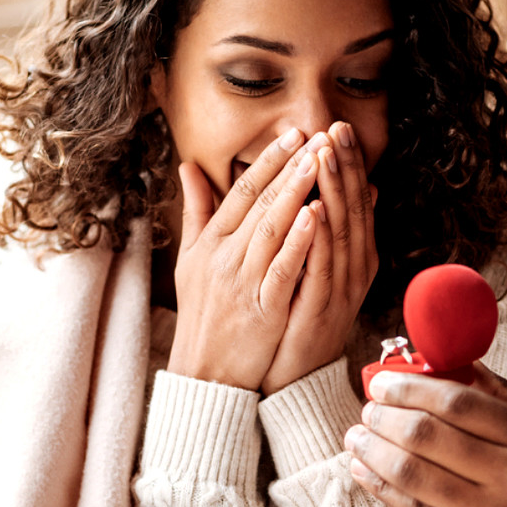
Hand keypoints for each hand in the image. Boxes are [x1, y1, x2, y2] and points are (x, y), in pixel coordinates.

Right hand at [165, 128, 320, 389]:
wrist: (205, 372)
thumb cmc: (202, 313)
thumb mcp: (191, 259)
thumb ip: (196, 211)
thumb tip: (188, 165)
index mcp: (210, 243)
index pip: (240, 192)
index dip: (267, 161)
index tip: (292, 134)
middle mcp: (223, 257)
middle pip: (258, 204)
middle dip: (288, 167)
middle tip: (314, 136)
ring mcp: (242, 282)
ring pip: (271, 229)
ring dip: (296, 193)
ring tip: (318, 162)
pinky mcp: (262, 308)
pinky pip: (283, 268)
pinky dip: (299, 240)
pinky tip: (317, 215)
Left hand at [261, 121, 378, 393]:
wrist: (295, 378)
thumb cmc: (299, 318)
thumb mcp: (317, 268)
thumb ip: (330, 230)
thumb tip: (353, 189)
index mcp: (353, 256)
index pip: (355, 201)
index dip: (348, 164)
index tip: (336, 128)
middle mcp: (354, 268)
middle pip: (353, 208)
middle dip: (344, 166)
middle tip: (336, 127)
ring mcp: (340, 288)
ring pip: (341, 231)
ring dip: (335, 191)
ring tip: (326, 155)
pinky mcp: (321, 309)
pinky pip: (322, 268)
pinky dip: (320, 238)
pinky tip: (315, 210)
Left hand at [344, 364, 506, 506]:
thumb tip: (461, 366)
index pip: (461, 401)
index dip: (413, 386)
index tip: (386, 379)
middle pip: (431, 435)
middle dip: (387, 415)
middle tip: (369, 405)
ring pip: (415, 474)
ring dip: (375, 451)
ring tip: (357, 435)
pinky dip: (383, 489)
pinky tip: (365, 472)